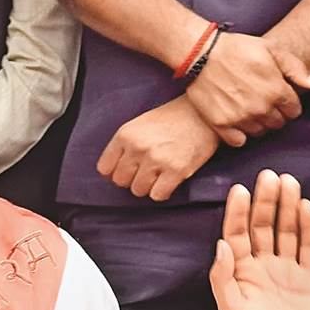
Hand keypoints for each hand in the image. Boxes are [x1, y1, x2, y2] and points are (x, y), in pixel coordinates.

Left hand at [96, 95, 218, 200]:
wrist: (204, 113)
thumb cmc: (170, 120)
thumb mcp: (139, 125)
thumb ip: (123, 146)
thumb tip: (110, 174)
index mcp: (125, 135)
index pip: (105, 168)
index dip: (114, 172)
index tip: (126, 170)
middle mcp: (138, 148)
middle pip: (120, 181)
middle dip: (131, 179)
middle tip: (146, 172)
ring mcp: (156, 160)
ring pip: (138, 190)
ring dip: (148, 186)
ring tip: (159, 174)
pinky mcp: (176, 171)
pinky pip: (158, 195)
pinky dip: (162, 192)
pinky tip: (169, 181)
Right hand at [185, 33, 309, 145]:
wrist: (201, 54)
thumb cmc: (237, 48)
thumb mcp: (272, 49)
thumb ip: (295, 68)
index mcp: (276, 90)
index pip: (293, 110)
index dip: (288, 104)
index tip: (279, 98)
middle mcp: (260, 108)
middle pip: (277, 123)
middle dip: (274, 114)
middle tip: (262, 103)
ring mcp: (239, 117)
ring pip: (259, 132)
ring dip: (257, 123)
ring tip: (248, 110)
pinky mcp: (220, 123)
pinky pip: (238, 141)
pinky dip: (239, 135)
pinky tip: (236, 121)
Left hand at [210, 170, 309, 309]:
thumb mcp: (230, 308)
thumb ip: (222, 276)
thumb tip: (221, 244)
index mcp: (239, 270)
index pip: (236, 233)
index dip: (236, 211)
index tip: (239, 189)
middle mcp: (262, 265)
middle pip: (263, 226)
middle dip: (264, 201)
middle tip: (267, 174)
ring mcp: (286, 270)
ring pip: (286, 231)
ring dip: (286, 207)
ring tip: (286, 181)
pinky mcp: (308, 278)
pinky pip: (309, 247)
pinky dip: (308, 227)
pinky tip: (304, 206)